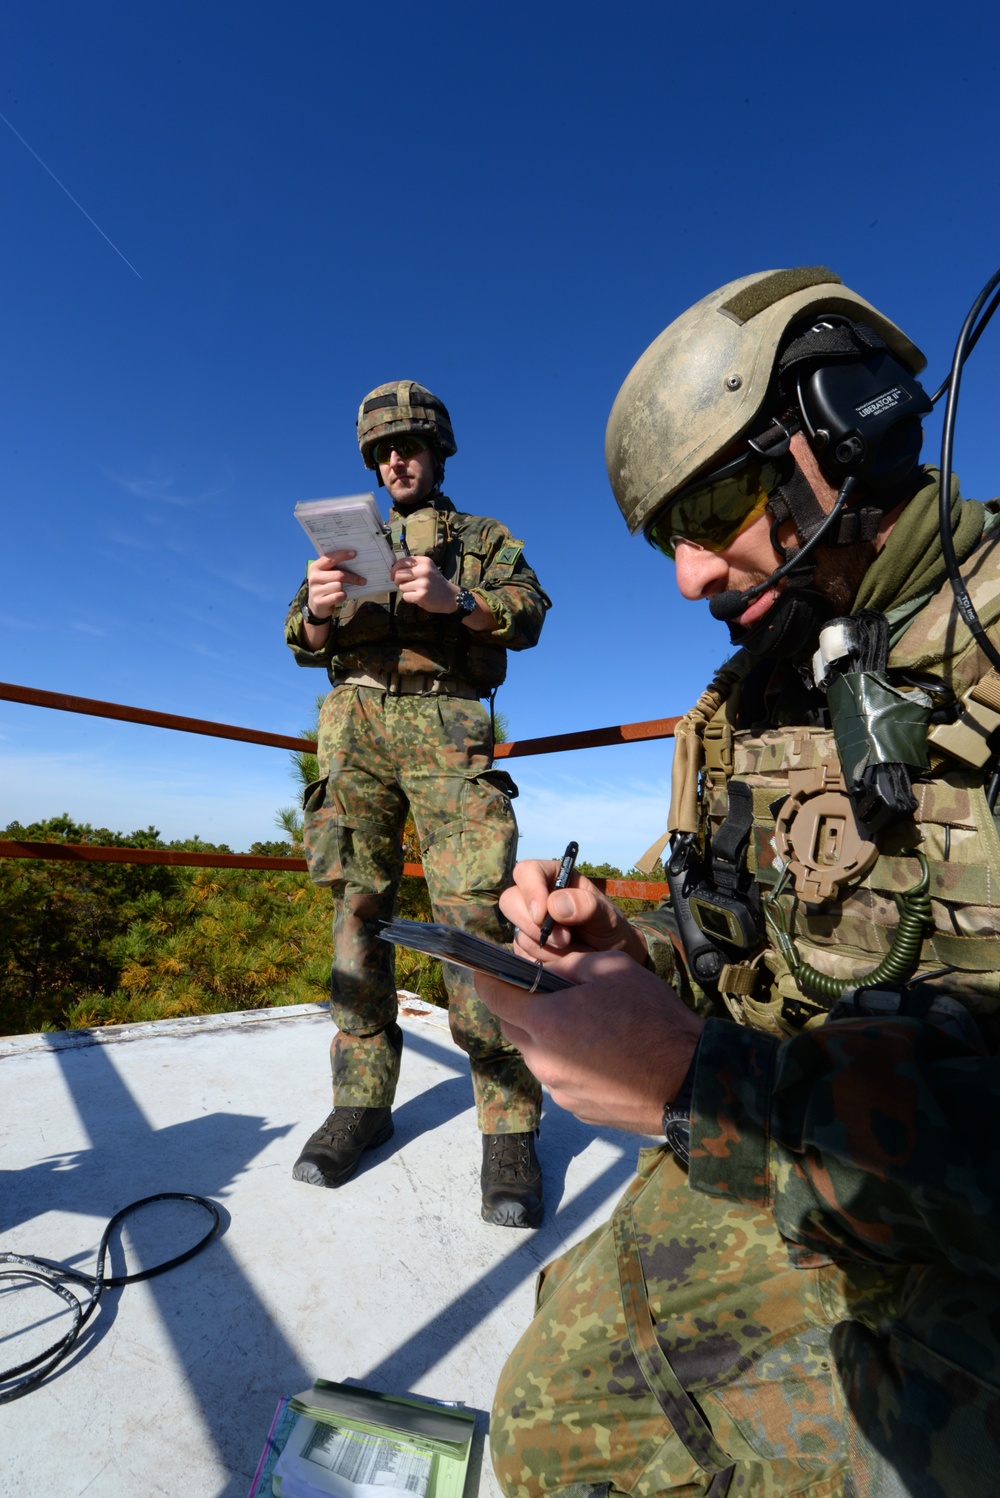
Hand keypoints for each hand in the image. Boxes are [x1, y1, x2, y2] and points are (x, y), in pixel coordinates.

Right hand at [308, 550, 365, 614]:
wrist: (317, 605)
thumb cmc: (326, 586)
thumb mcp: (327, 575)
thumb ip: (335, 567)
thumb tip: (354, 559)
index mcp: (315, 567)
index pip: (330, 558)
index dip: (342, 555)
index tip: (354, 553)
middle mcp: (313, 577)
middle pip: (339, 575)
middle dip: (353, 577)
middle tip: (363, 580)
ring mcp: (315, 590)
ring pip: (339, 586)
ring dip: (345, 589)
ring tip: (344, 590)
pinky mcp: (320, 602)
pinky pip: (338, 596)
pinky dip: (342, 596)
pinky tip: (341, 596)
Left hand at [390, 555, 459, 612]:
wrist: (450, 597)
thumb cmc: (435, 583)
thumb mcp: (427, 569)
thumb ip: (413, 567)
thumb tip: (393, 570)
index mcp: (424, 562)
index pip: (402, 562)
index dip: (394, 569)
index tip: (393, 575)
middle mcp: (424, 570)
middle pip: (399, 574)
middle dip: (398, 581)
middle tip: (403, 584)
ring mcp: (423, 583)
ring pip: (401, 586)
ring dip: (405, 590)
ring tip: (415, 590)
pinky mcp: (421, 595)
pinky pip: (405, 596)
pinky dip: (409, 598)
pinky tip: (418, 597)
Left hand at [475, 948, 702, 1133]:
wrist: (689, 1079)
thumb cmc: (654, 1018)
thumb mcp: (613, 970)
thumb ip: (568, 966)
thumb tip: (541, 968)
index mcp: (547, 1023)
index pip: (494, 997)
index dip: (488, 978)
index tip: (489, 969)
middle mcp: (545, 1062)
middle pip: (512, 1028)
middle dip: (520, 1007)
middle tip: (546, 993)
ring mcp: (560, 1090)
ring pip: (536, 1055)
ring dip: (547, 1037)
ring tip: (584, 1024)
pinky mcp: (576, 1109)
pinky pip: (559, 1078)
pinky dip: (568, 1063)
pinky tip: (599, 1054)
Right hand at [500, 859, 648, 965]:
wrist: (609, 960)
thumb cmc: (610, 929)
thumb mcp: (607, 915)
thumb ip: (586, 905)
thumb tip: (555, 904)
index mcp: (554, 878)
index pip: (527, 871)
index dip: (530, 891)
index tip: (542, 916)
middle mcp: (536, 898)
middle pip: (510, 901)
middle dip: (533, 925)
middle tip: (563, 940)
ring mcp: (528, 924)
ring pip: (518, 933)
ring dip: (544, 947)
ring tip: (571, 949)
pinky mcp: (526, 948)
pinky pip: (522, 956)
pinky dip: (542, 962)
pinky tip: (562, 960)